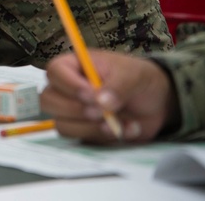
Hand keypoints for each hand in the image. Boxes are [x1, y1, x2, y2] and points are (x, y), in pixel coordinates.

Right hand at [41, 50, 177, 143]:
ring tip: (119, 123)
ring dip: (91, 127)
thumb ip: (118, 86)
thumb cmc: (138, 79)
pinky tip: (125, 129)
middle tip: (102, 112)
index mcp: (73, 66)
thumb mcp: (133, 75)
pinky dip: (103, 137)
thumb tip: (101, 102)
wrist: (156, 103)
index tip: (92, 95)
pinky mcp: (82, 131)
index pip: (54, 72)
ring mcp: (72, 112)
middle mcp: (66, 89)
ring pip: (62, 124)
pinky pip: (81, 139)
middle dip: (75, 110)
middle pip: (48, 101)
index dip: (69, 85)